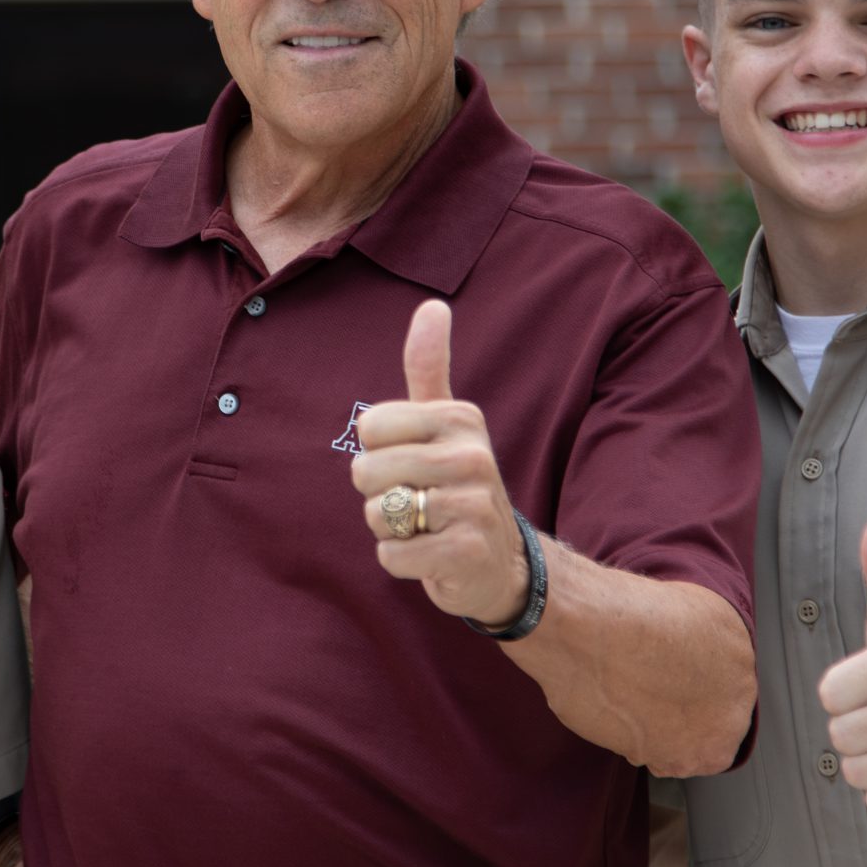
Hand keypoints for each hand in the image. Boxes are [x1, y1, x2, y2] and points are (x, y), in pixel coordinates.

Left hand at [348, 299, 529, 626]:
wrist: (501, 561)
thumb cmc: (457, 484)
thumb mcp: (446, 422)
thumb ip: (429, 366)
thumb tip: (432, 305)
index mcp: (460, 418)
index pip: (369, 427)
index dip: (377, 453)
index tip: (412, 463)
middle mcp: (472, 456)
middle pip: (365, 472)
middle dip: (379, 495)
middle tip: (418, 500)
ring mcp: (472, 505)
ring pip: (376, 514)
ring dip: (390, 530)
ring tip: (425, 525)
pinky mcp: (465, 552)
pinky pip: (391, 556)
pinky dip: (400, 561)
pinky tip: (431, 554)